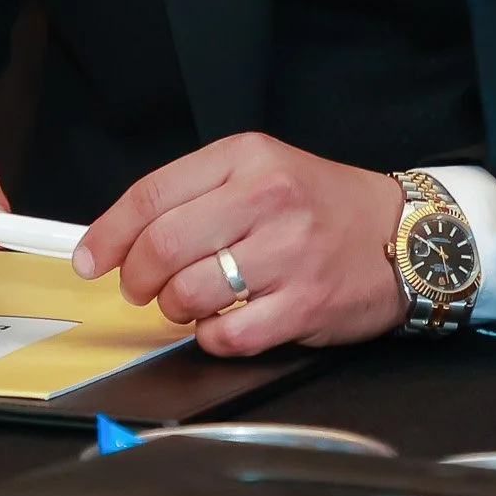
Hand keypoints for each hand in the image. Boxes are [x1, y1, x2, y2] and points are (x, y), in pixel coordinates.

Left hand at [74, 132, 406, 356]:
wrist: (406, 235)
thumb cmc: (325, 206)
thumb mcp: (263, 171)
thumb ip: (199, 194)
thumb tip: (124, 238)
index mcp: (247, 158)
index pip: (152, 195)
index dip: (109, 233)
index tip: (90, 258)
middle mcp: (266, 198)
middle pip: (162, 246)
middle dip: (137, 278)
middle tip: (142, 288)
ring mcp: (287, 252)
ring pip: (189, 293)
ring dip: (175, 309)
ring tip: (190, 303)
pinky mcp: (304, 303)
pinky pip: (228, 335)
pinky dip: (212, 337)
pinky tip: (225, 322)